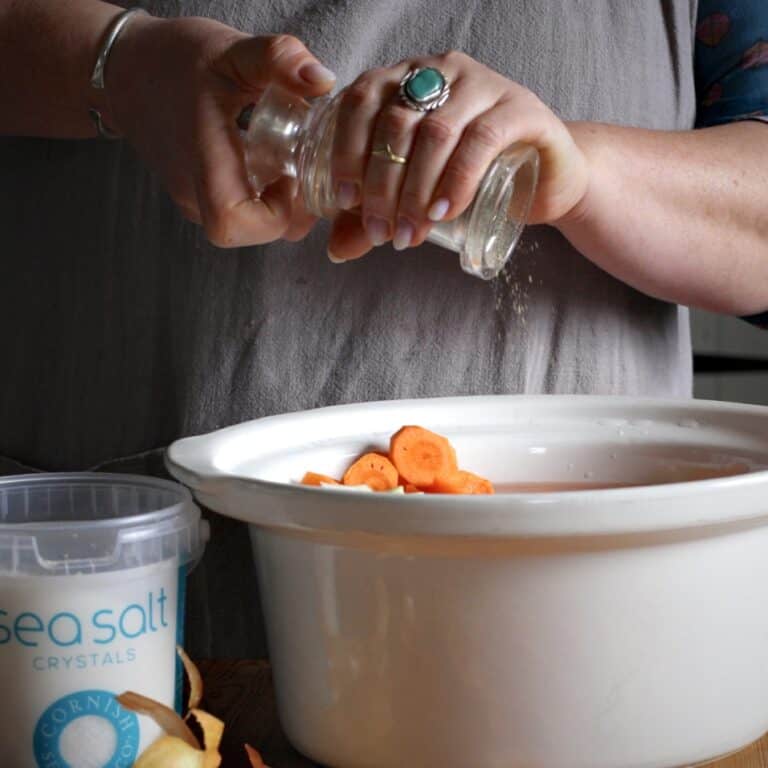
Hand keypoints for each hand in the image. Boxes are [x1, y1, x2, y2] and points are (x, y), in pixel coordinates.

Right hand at [105, 15, 335, 245]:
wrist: (125, 72)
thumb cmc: (174, 60)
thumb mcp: (230, 50)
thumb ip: (277, 58)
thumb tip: (323, 80)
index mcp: (203, 161)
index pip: (232, 222)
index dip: (272, 215)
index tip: (287, 177)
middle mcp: (195, 192)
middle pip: (252, 233)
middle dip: (289, 211)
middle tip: (302, 169)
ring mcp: (195, 201)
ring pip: (249, 228)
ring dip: (280, 206)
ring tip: (289, 164)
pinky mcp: (198, 200)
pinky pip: (239, 214)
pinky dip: (263, 199)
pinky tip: (270, 164)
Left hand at [326, 51, 588, 260]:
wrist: (543, 179)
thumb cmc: (470, 181)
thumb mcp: (413, 196)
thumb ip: (373, 215)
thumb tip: (335, 250)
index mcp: (404, 79)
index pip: (361, 101)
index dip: (347, 151)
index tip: (346, 202)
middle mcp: (440, 71)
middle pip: (396, 123)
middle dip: (382, 185)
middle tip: (382, 233)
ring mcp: (483, 84)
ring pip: (435, 132)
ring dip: (416, 190)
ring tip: (411, 234)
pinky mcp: (520, 108)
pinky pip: (482, 139)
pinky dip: (457, 179)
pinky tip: (445, 212)